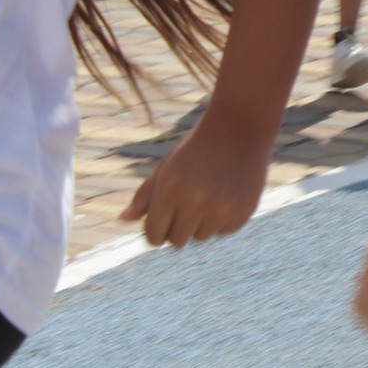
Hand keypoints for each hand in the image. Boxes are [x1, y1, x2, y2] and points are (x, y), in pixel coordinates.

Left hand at [122, 117, 271, 247]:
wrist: (240, 127)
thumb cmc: (196, 148)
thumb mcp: (167, 167)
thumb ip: (144, 196)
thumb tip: (122, 220)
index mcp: (170, 191)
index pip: (154, 236)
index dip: (156, 229)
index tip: (163, 218)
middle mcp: (196, 202)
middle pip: (177, 241)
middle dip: (178, 226)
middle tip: (188, 201)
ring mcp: (223, 208)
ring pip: (201, 236)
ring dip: (201, 222)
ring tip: (209, 193)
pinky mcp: (244, 210)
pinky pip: (224, 231)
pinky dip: (223, 219)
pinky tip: (227, 194)